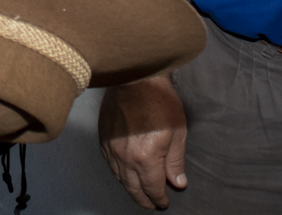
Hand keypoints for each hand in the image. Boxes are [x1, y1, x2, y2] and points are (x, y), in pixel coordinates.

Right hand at [97, 74, 187, 209]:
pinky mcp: (103, 138)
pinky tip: (123, 173)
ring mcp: (111, 148)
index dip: (159, 198)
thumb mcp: (178, 132)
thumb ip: (176, 162)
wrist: (135, 78)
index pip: (152, 188)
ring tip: (138, 193)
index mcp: (145, 158)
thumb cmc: (159, 101)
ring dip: (130, 188)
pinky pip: (109, 163)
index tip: (164, 203)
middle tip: (151, 204)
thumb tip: (177, 183)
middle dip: (144, 199)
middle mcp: (125, 157)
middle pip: (133, 188)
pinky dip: (117, 173)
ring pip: (119, 177)